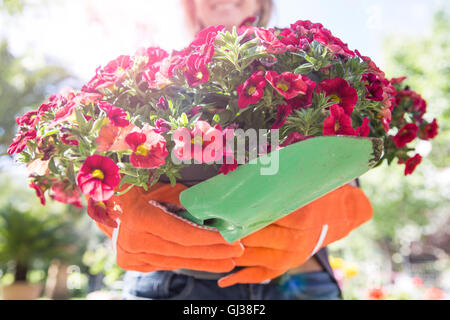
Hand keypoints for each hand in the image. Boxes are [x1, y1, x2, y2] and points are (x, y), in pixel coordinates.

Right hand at [94, 183, 243, 273]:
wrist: (106, 199)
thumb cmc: (136, 185)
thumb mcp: (162, 187)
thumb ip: (185, 201)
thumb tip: (213, 210)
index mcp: (140, 218)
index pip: (183, 235)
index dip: (210, 239)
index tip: (232, 240)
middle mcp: (132, 241)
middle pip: (183, 251)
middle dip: (213, 252)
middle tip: (237, 252)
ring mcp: (130, 255)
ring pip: (175, 261)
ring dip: (203, 261)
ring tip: (227, 261)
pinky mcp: (131, 262)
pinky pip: (164, 263)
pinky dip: (185, 261)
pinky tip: (204, 260)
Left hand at [218, 185, 371, 286]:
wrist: (343, 214)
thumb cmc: (320, 192)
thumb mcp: (305, 181)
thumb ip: (279, 179)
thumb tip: (248, 170)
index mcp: (300, 216)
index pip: (260, 215)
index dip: (236, 211)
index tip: (216, 206)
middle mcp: (296, 240)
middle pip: (252, 236)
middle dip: (229, 230)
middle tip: (207, 222)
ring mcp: (291, 256)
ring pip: (252, 256)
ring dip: (229, 251)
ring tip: (208, 243)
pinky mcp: (287, 266)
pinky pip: (260, 274)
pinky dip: (240, 277)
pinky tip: (222, 278)